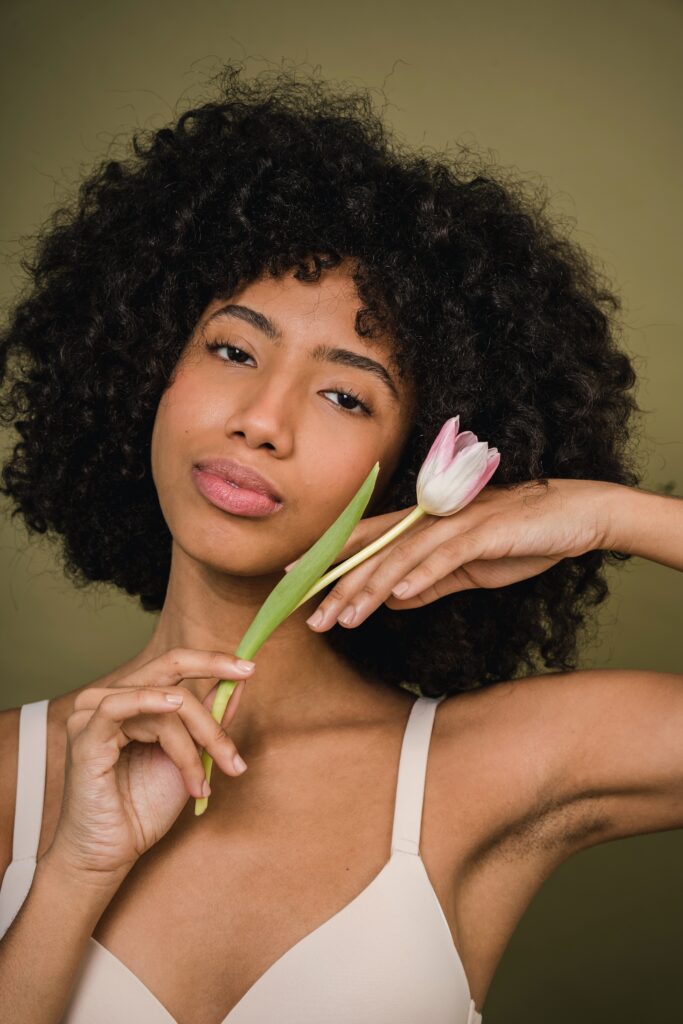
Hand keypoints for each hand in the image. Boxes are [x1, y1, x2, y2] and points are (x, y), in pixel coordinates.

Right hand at [43, 648, 255, 882]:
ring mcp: (92, 715)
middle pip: (170, 670)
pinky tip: (173, 711)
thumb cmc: (142, 807)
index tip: (250, 667)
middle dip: (214, 680)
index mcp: (132, 699)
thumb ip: (207, 718)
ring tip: (203, 781)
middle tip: (244, 689)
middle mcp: (110, 699)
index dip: (212, 660)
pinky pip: (118, 706)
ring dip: (195, 740)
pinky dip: (151, 705)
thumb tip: (238, 682)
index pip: (174, 664)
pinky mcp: (84, 736)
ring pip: (163, 702)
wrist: (110, 853)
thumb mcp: (189, 756)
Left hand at [303, 478, 613, 630]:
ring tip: (344, 618)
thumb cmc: (521, 539)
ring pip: (402, 556)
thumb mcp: (468, 568)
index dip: (330, 562)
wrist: (576, 516)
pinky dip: (422, 574)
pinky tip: (398, 596)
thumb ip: (430, 581)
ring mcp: (457, 523)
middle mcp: (433, 520)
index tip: (297, 585)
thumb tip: (392, 599)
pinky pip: (447, 555)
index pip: (367, 543)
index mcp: (426, 527)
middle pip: (375, 552)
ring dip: (370, 588)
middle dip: (340, 587)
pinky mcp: (486, 531)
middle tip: (311, 619)